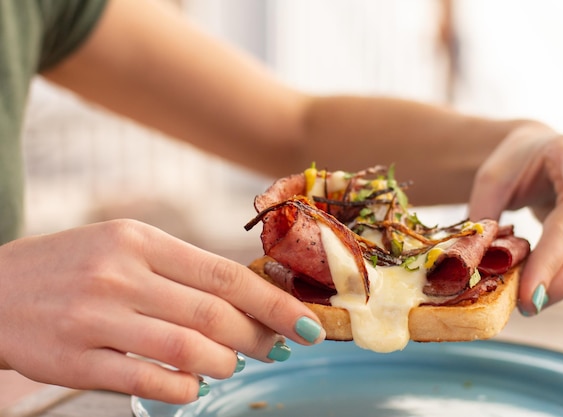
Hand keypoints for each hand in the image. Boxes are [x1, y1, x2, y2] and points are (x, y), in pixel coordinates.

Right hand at [0, 220, 323, 403]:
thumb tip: (246, 301)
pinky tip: (192, 385)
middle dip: (258, 337)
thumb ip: (182, 270)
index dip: (274, 303)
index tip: (307, 323)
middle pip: (214, 315)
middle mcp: (120, 275)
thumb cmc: (73, 267)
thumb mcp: (126, 247)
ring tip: (230, 364)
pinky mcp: (75, 359)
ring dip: (224, 364)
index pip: (225, 274)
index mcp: (140, 240)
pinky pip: (149, 382)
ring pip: (188, 350)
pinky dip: (184, 389)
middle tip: (275, 348)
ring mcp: (95, 318)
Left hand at [468, 123, 562, 314]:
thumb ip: (485, 212)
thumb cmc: (514, 164)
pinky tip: (535, 295)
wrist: (534, 156)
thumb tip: (472, 259)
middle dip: (559, 269)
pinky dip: (558, 281)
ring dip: (561, 283)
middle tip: (531, 299)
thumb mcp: (492, 177)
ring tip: (529, 304)